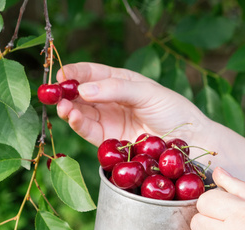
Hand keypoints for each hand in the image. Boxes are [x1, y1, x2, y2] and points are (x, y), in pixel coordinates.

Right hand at [56, 62, 211, 146]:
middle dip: (67, 92)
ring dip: (70, 108)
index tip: (62, 74)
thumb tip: (84, 88)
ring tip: (64, 106)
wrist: (189, 141)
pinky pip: (89, 131)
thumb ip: (117, 89)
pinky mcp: (110, 140)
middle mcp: (112, 100)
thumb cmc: (174, 111)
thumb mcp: (147, 93)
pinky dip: (78, 124)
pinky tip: (73, 117)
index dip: (76, 72)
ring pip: (82, 112)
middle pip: (82, 93)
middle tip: (55, 92)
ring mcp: (110, 120)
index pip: (93, 73)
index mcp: (122, 82)